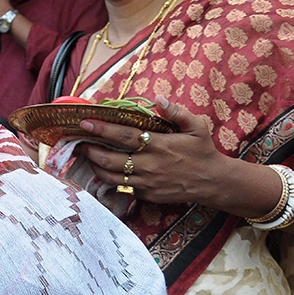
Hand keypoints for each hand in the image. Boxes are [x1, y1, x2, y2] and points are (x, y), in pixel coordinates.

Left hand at [75, 97, 253, 210]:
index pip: (124, 136)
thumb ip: (177, 112)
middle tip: (78, 141)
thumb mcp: (197, 127)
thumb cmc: (203, 152)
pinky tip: (102, 169)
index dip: (102, 128)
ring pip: (111, 176)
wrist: (214, 183)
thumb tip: (158, 99)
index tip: (85, 122)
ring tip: (86, 154)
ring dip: (95, 165)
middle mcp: (150, 165)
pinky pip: (121, 187)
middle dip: (90, 150)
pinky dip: (108, 178)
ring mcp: (147, 182)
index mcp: (159, 145)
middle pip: (110, 159)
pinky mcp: (147, 195)